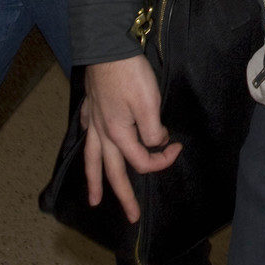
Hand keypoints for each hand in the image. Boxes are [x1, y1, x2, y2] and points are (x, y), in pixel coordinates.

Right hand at [81, 56, 181, 223]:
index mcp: (119, 135)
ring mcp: (94, 120)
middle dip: (124, 196)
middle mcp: (103, 132)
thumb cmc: (130, 74)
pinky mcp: (91, 106)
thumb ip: (153, 130)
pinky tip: (89, 143)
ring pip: (92, 157)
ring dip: (94, 180)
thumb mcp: (149, 104)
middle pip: (113, 172)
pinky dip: (88, 143)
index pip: (142, 161)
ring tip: (95, 200)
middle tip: (132, 217)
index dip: (162, 161)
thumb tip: (157, 142)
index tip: (177, 148)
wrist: (107, 48)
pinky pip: (87, 132)